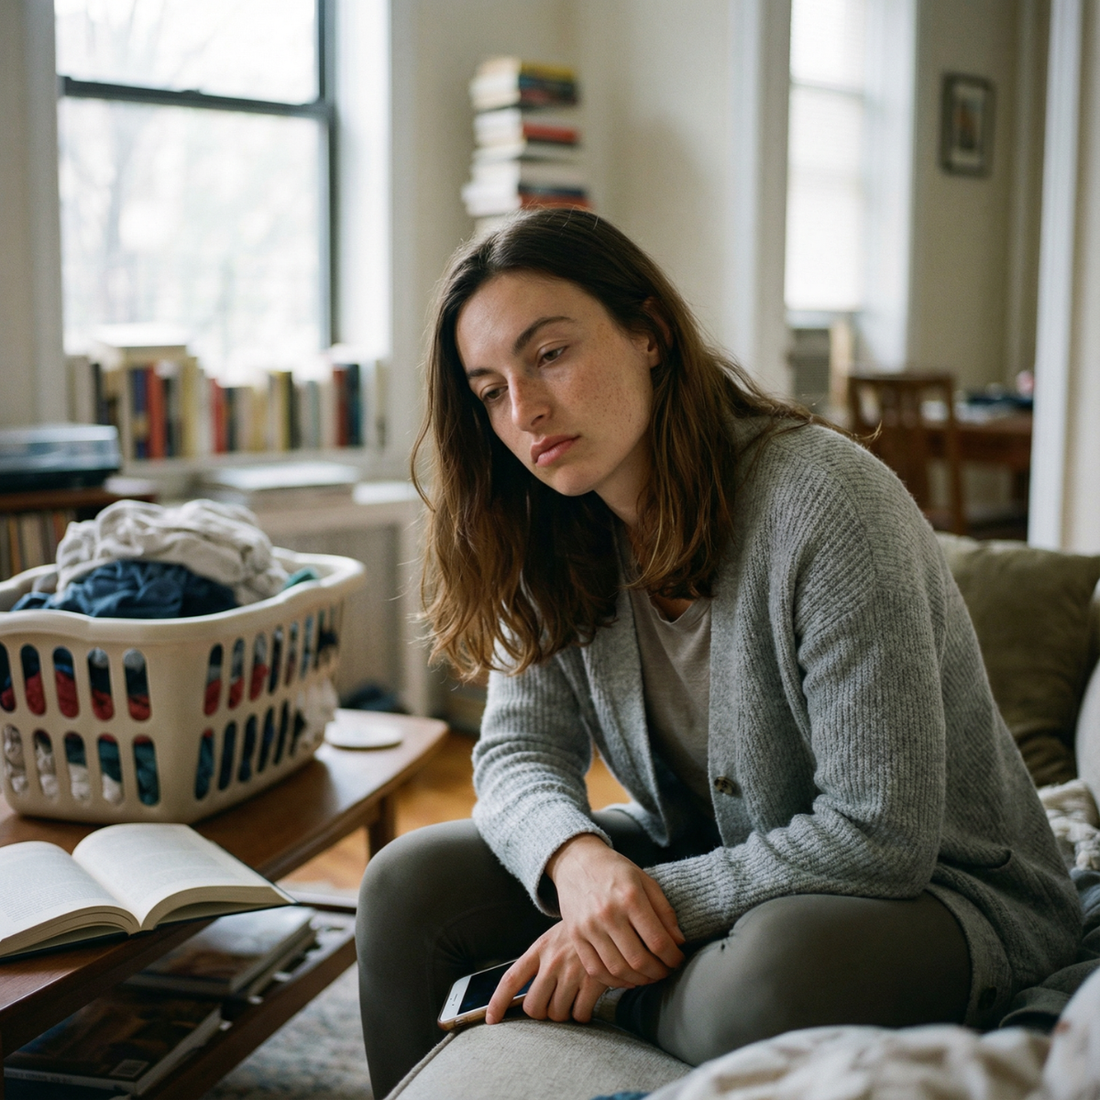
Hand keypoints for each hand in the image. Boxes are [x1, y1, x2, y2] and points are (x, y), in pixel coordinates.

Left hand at [485, 923, 605, 1024]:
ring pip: (557, 1014)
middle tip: (550, 1003)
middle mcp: (552, 961)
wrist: (607, 920)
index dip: (498, 1002)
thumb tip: (519, 998)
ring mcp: (572, 971)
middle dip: (540, 1012)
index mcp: (539, 949)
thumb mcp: (551, 940)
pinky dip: (581, 1014)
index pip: (511, 979)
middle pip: (534, 1007)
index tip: (491, 1019)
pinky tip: (585, 1000)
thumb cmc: (575, 937)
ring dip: (562, 1013)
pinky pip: (580, 1014)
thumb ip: (536, 964)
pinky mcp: (593, 981)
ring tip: (571, 997)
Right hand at [548, 834, 684, 987]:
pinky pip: (595, 970)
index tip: (678, 960)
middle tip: (666, 971)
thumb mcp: (645, 880)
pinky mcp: (575, 936)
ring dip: (639, 980)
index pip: (658, 941)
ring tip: (649, 976)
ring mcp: (589, 926)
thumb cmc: (615, 870)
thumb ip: (664, 911)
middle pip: (639, 960)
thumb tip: (678, 942)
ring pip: (618, 970)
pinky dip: (614, 981)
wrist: (577, 861)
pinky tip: (627, 978)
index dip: (673, 957)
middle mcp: (608, 913)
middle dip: (659, 972)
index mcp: (630, 897)